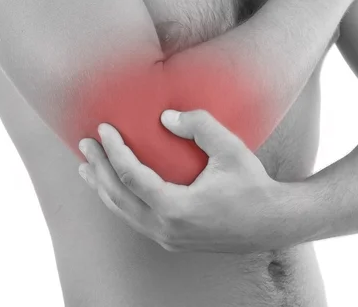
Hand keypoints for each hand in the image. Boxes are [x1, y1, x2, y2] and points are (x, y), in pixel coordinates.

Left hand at [77, 110, 296, 253]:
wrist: (272, 223)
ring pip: (124, 213)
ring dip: (104, 188)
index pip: (131, 177)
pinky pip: (136, 220)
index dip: (113, 151)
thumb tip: (165, 116)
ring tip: (88, 168)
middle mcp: (166, 228)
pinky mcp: (174, 240)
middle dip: (98, 169)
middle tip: (85, 145)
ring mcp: (168, 238)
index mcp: (176, 208)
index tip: (103, 129)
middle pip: (118, 197)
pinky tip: (116, 189)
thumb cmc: (253, 186)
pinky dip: (120, 202)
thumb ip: (198, 126)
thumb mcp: (230, 149)